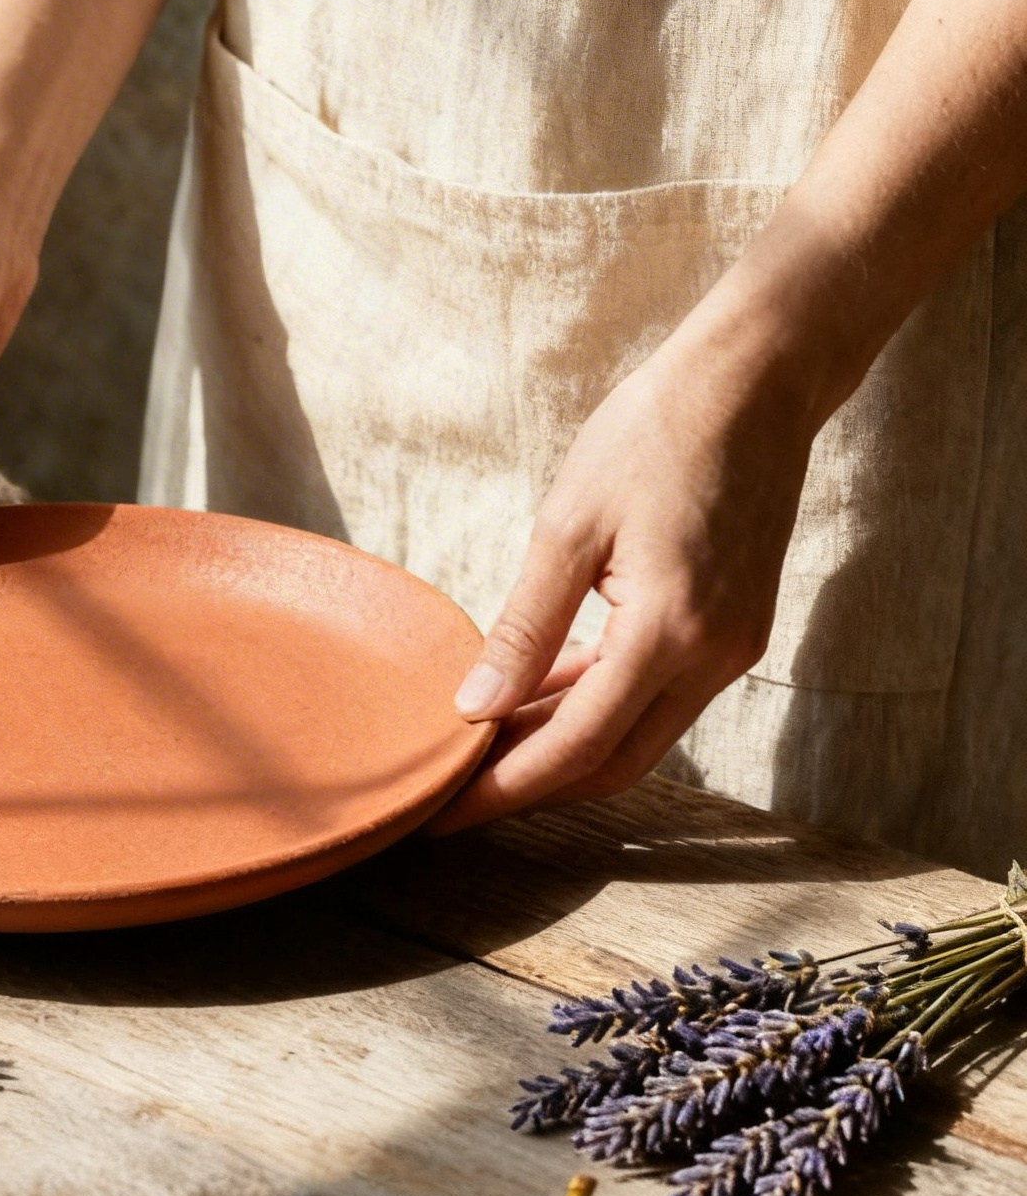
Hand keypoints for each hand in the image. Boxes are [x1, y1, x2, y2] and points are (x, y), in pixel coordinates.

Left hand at [435, 324, 818, 830]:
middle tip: (452, 790)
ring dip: (563, 745)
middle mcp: (713, 657)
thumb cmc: (653, 434)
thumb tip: (473, 707)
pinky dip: (599, 704)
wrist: (755, 383)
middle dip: (531, 784)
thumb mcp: (568, 525)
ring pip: (637, 734)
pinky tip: (540, 695)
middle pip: (612, 761)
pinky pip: (658, 695)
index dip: (505, 787)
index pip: (575, 746)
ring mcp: (732, 648)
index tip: (440, 812)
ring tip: (484, 743)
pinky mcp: (734, 630)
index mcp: (669, 631)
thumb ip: (524, 626)